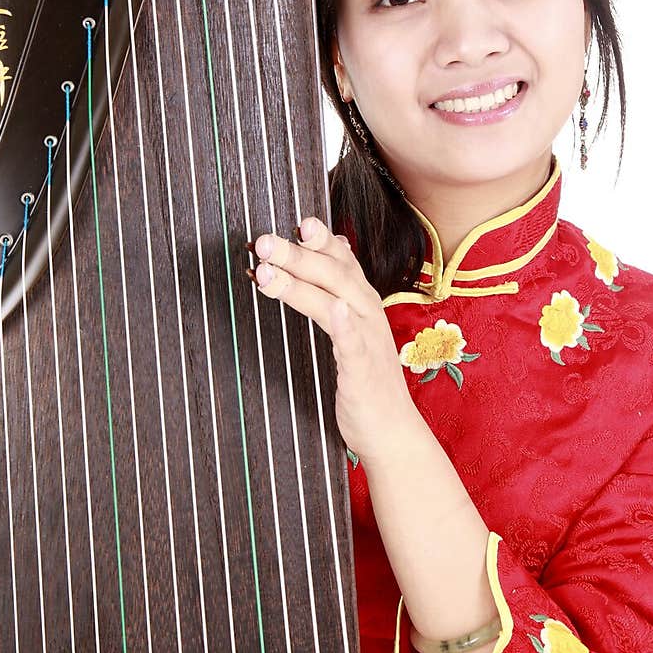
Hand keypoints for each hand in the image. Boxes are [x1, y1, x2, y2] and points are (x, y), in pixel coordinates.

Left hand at [248, 217, 414, 464]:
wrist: (391, 432)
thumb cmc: (366, 382)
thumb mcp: (351, 331)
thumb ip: (339, 291)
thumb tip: (335, 246)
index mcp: (361, 304)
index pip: (341, 260)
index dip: (320, 239)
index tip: (297, 221)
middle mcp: (367, 315)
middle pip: (333, 274)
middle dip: (296, 254)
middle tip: (262, 242)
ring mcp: (368, 342)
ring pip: (335, 301)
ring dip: (301, 283)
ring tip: (266, 272)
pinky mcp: (363, 372)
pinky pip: (354, 344)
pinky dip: (344, 325)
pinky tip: (334, 311)